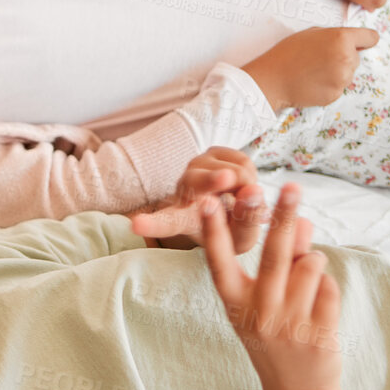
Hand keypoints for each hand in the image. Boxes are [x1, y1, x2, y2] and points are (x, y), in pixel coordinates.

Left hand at [129, 147, 269, 252]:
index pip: (165, 223)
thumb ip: (248, 220)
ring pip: (231, 171)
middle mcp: (183, 190)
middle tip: (228, 179)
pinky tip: (241, 184)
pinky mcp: (212, 152)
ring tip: (241, 198)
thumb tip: (252, 191)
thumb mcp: (242, 238)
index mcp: (181, 220)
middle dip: (212, 179)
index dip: (152, 224)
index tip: (136, 225)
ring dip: (246, 184)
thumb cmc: (231, 230)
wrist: (230, 210)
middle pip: (195, 182)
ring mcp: (196, 168)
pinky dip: (250, 173)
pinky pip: (241, 160)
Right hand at [203, 184, 342, 389]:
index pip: (219, 262)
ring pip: (310, 266)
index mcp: (235, 304)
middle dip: (283, 217)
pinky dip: (328, 287)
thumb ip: (281, 261)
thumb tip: (302, 221)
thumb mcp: (264, 301)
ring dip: (313, 260)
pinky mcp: (318, 334)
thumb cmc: (274, 335)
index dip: (213, 232)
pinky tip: (319, 304)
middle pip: (274, 255)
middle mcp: (257, 314)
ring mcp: (288, 325)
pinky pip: (330, 288)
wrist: (296, 389)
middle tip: (292, 187)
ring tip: (308, 274)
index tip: (206, 202)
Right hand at [242, 26, 378, 110]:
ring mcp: (342, 78)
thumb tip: (353, 42)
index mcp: (342, 38)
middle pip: (357, 58)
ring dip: (336, 73)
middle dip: (343, 58)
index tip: (359, 44)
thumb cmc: (287, 53)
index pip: (371, 38)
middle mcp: (346, 58)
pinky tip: (312, 83)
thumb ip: (336, 35)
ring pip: (348, 74)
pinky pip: (338, 88)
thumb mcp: (312, 33)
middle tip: (320, 60)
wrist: (271, 80)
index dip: (364, 41)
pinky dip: (328, 86)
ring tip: (314, 72)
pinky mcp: (335, 94)